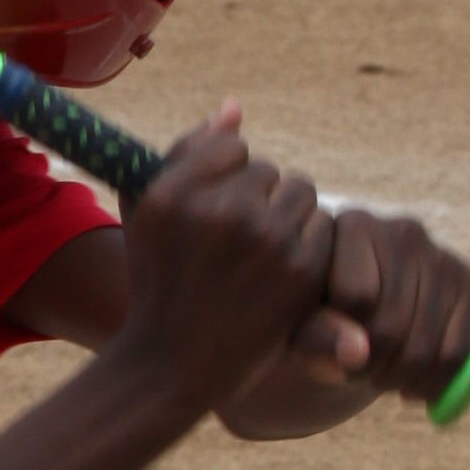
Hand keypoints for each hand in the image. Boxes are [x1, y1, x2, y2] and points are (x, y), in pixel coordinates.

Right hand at [99, 115, 341, 433]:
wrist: (174, 362)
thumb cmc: (159, 279)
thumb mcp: (147, 212)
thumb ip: (185, 152)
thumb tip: (235, 107)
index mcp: (174, 191)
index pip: (230, 146)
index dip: (225, 179)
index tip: (212, 215)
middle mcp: (218, 210)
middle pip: (268, 169)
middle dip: (257, 200)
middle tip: (235, 246)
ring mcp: (263, 240)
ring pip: (300, 192)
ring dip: (288, 218)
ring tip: (259, 258)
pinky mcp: (300, 269)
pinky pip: (322, 227)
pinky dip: (308, 246)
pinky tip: (280, 274)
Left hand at [221, 206, 469, 435]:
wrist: (362, 319)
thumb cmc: (319, 320)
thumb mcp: (299, 330)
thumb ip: (316, 338)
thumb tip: (357, 353)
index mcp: (352, 226)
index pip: (356, 297)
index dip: (340, 340)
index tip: (329, 353)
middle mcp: (404, 231)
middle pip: (392, 326)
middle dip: (371, 370)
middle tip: (360, 376)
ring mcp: (444, 256)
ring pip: (427, 347)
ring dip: (402, 382)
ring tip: (383, 379)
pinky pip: (462, 353)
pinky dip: (438, 383)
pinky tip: (415, 383)